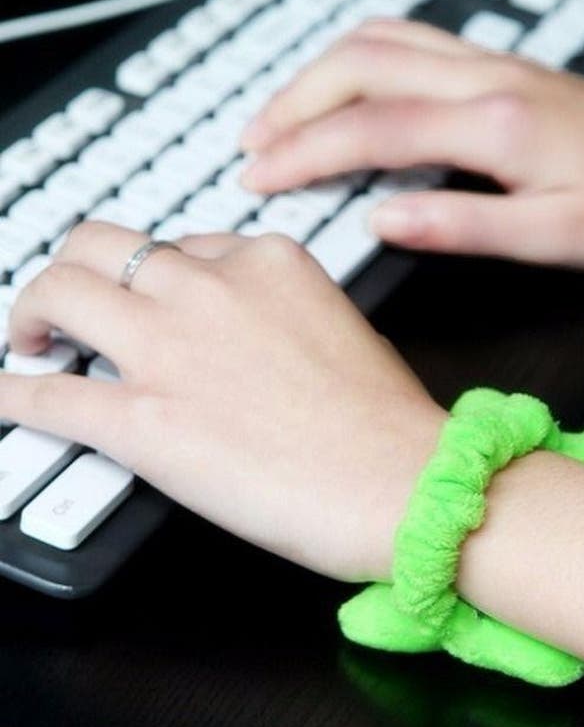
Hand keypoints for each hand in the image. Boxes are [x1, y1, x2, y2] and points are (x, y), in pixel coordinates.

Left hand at [0, 223, 444, 581]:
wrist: (402, 483)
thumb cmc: (387, 422)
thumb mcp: (341, 330)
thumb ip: (281, 314)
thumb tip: (244, 336)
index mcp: (267, 261)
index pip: (181, 243)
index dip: (154, 274)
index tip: (147, 295)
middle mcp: (209, 288)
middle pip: (101, 244)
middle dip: (74, 268)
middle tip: (68, 304)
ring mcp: (169, 349)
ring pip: (58, 293)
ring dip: (32, 314)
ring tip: (32, 339)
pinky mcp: (142, 421)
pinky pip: (46, 395)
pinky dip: (14, 393)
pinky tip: (7, 394)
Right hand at [240, 19, 583, 269]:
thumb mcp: (552, 238)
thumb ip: (461, 226)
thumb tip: (380, 217)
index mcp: (495, 125)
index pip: (371, 128)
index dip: (305, 153)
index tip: (258, 179)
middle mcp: (487, 79)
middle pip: (360, 65)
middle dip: (292, 104)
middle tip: (251, 146)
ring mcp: (494, 64)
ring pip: (381, 41)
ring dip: (320, 74)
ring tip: (282, 118)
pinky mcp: (502, 68)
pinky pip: (413, 42)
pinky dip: (361, 60)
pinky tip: (348, 88)